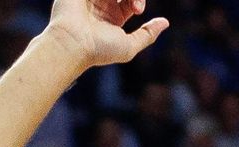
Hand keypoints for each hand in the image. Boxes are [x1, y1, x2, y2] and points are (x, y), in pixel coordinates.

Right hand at [47, 0, 168, 68]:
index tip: (137, 10)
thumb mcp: (129, 46)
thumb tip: (165, 23)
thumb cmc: (100, 50)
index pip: (132, 0)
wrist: (73, 44)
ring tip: (129, 0)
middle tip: (134, 5)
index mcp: (112, 18)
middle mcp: (101, 5)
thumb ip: (148, 34)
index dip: (138, 0)